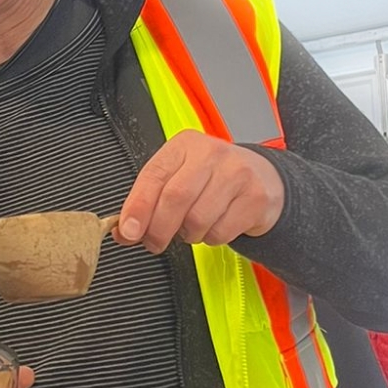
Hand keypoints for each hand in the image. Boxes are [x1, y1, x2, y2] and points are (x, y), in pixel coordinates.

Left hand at [115, 130, 284, 252]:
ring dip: (188, 234)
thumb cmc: (211, 178)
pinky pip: (221, 231)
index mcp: (184, 145)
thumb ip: (149, 200)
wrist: (262, 178)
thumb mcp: (179, 177)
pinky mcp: (255, 197)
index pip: (154, 175)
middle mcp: (211, 153)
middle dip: (158, 228)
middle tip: (153, 242)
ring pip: (198, 219)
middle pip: (175, 198)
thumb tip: (125, 230)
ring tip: (191, 227)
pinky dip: (211, 238)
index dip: (138, 207)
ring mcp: (236, 173)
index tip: (127, 231)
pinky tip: (214, 225)